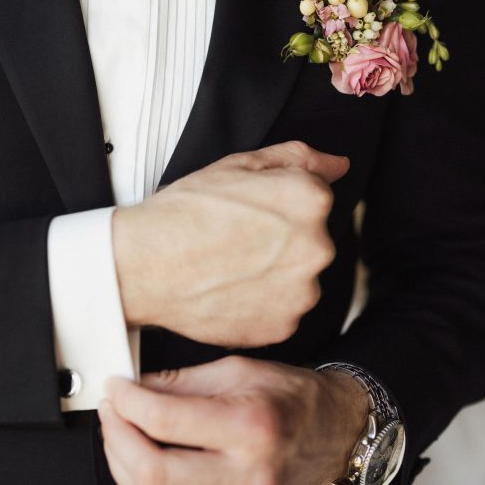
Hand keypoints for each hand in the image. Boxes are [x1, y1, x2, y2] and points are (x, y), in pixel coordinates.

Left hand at [99, 356, 368, 484]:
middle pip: (152, 472)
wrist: (336, 433)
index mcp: (250, 426)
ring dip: (121, 464)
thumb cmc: (294, 398)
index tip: (116, 387)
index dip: (127, 402)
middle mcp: (246, 473)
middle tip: (111, 410)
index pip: (165, 420)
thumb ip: (180, 382)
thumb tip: (134, 388)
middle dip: (116, 436)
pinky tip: (136, 459)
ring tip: (119, 432)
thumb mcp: (238, 370)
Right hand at [112, 141, 348, 346]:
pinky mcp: (284, 326)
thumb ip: (297, 158)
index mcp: (310, 199)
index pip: (314, 196)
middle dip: (282, 239)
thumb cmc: (184, 213)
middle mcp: (318, 247)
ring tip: (230, 267)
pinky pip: (282, 311)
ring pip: (298, 278)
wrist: (145, 266)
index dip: (277, 201)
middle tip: (236, 239)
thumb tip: (338, 164)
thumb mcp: (238, 165)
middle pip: (311, 239)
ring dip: (274, 273)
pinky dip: (262, 304)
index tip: (248, 210)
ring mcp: (303, 291)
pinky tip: (230, 290)